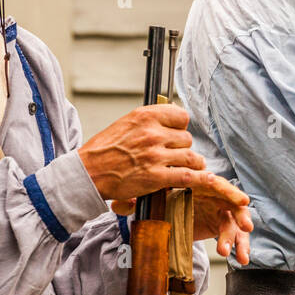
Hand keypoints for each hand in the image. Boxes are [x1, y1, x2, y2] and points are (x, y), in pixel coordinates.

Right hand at [80, 103, 226, 201]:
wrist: (88, 173)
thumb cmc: (104, 150)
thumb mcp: (125, 123)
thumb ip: (149, 121)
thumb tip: (172, 119)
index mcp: (145, 117)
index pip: (181, 116)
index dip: (181, 126)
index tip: (177, 133)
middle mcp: (152, 133)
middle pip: (186, 138)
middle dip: (182, 147)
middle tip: (174, 155)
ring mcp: (155, 155)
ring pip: (190, 156)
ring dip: (193, 163)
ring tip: (193, 166)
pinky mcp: (156, 177)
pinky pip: (187, 176)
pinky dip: (200, 178)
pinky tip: (206, 178)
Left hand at [108, 176, 253, 263]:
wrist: (166, 206)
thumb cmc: (161, 196)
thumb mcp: (148, 198)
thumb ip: (136, 202)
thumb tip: (119, 206)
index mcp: (197, 182)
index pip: (214, 183)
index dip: (227, 191)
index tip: (238, 200)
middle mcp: (212, 194)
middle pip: (232, 201)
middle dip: (241, 213)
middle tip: (246, 225)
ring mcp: (218, 209)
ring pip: (235, 221)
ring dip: (238, 236)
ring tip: (233, 253)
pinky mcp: (220, 224)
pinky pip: (234, 234)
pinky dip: (239, 246)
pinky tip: (241, 259)